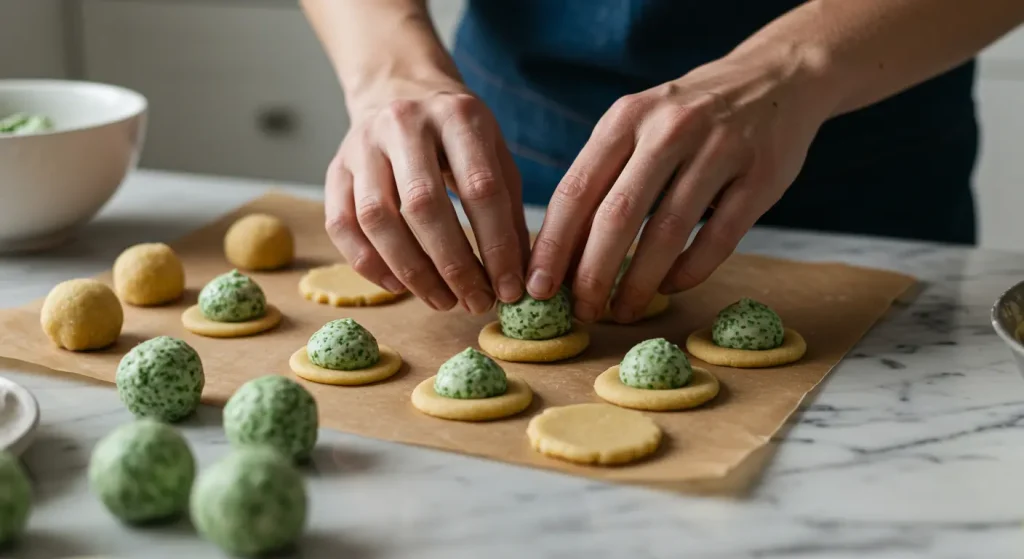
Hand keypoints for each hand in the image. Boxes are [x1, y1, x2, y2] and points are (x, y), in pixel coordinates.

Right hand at [324, 80, 529, 312]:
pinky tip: (398, 286)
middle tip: (475, 302)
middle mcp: (404, 124)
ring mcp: (362, 145)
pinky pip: (341, 225)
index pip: (480, 189)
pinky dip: (368, 264)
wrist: (399, 88)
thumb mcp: (495, 154)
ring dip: (412, 271)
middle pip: (423, 205)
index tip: (509, 288)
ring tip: (442, 301)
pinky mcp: (335, 169)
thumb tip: (520, 277)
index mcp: (457, 116)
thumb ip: (509, 211)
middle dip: (454, 265)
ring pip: (376, 218)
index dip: (496, 246)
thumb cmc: (456, 134)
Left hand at [526, 50, 833, 322]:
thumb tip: (561, 251)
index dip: (553, 245)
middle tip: (581, 312)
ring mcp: (719, 150)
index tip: (538, 288)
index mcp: (627, 117)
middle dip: (592, 274)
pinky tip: (670, 287)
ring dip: (639, 283)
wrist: (776, 76)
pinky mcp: (761, 176)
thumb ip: (604, 175)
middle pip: (617, 216)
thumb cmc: (688, 116)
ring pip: (668, 232)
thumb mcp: (638, 123)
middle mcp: (670, 129)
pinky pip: (718, 238)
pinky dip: (689, 272)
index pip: (577, 190)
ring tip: (622, 311)